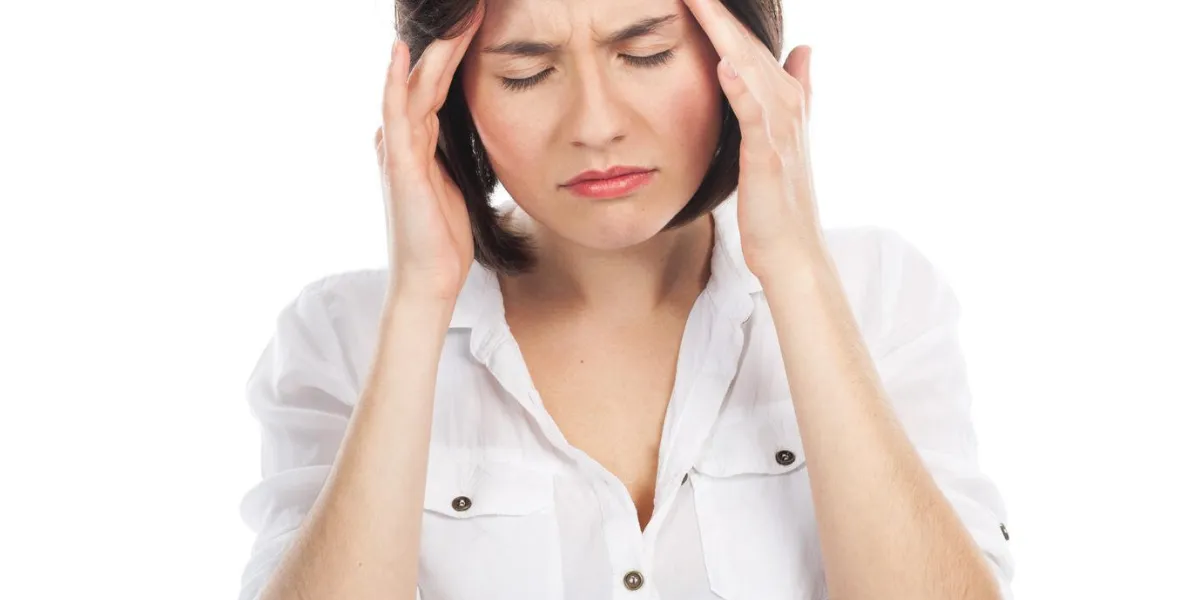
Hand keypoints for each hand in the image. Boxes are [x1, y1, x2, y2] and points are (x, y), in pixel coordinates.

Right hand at [376, 5, 482, 303]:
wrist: (431, 279)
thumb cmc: (445, 238)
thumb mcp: (457, 185)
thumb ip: (452, 156)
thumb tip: (466, 133)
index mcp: (420, 142)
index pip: (439, 87)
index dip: (456, 55)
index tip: (480, 24)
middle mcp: (404, 139)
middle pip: (427, 79)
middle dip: (449, 43)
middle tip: (471, 9)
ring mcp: (398, 150)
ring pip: (414, 87)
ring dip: (433, 51)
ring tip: (453, 19)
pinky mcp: (399, 166)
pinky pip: (397, 114)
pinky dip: (397, 82)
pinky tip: (402, 53)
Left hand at [682, 0, 819, 276]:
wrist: (793, 252)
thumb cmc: (779, 200)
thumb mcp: (783, 138)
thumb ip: (796, 90)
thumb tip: (805, 49)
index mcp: (783, 97)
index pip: (744, 43)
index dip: (720, 13)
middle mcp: (786, 104)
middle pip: (745, 44)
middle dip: (718, 10)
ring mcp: (780, 129)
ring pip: (750, 69)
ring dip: (724, 33)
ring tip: (700, 0)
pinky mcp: (768, 158)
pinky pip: (755, 116)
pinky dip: (742, 89)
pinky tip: (724, 65)